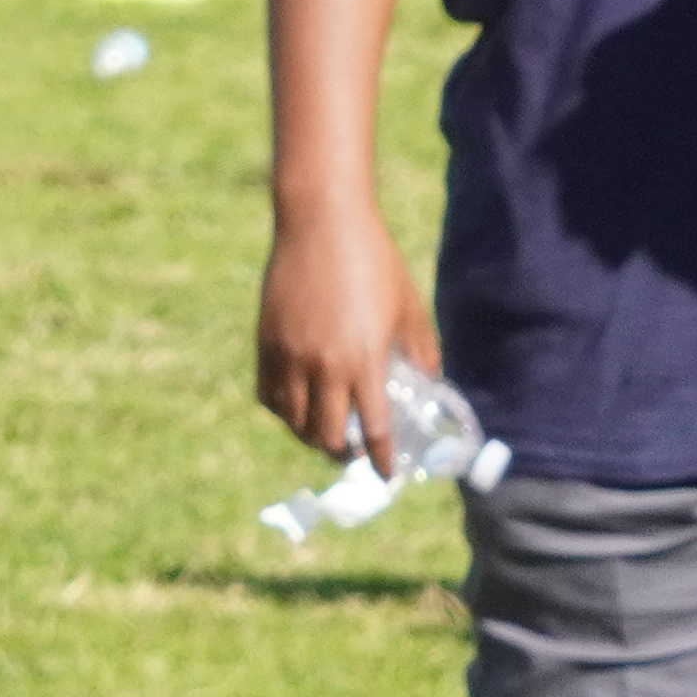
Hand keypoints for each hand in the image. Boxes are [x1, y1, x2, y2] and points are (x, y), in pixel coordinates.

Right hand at [254, 199, 438, 469]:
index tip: (388, 475)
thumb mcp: (409, 308)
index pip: (375, 431)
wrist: (321, 222)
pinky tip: (297, 406)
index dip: (383, 459)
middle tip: (356, 452)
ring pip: (294, 423)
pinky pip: (269, 395)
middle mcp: (324, 367)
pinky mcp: (266, 343)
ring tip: (326, 432)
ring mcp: (289, 356)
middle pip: (329, 438)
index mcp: (364, 361)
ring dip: (312, 436)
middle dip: (346, 454)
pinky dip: (283, 410)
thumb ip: (421, 353)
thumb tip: (430, 386)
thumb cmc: (375, 261)